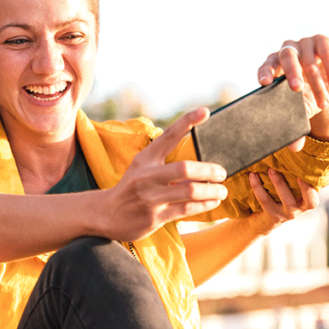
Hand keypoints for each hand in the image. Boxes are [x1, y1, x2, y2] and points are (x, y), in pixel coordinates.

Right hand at [100, 108, 228, 240]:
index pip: (168, 136)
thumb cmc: (132, 187)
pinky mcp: (155, 217)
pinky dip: (205, 205)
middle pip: (185, 168)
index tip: (205, 111)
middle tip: (222, 173)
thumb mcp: (143, 167)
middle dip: (209, 171)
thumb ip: (165, 158)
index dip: (187, 122)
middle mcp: (147, 176)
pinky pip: (187, 209)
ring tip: (222, 190)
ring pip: (189, 191)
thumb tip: (196, 150)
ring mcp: (150, 198)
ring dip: (211, 191)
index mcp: (145, 159)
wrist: (106, 214)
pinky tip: (213, 201)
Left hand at [246, 169, 318, 235]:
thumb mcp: (292, 187)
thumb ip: (303, 174)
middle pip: (309, 200)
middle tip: (294, 168)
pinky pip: (266, 201)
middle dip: (305, 186)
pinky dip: (258, 187)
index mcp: (307, 199)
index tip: (308, 174)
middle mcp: (300, 208)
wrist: (261, 218)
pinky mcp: (274, 216)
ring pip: (286, 200)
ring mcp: (288, 214)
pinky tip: (253, 176)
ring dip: (278, 182)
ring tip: (270, 169)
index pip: (318, 195)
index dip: (315, 187)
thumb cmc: (280, 196)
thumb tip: (320, 160)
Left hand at [256, 35, 328, 144]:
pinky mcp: (322, 41)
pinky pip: (326, 51)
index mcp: (274, 66)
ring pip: (308, 60)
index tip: (264, 83)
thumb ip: (296, 125)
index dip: (264, 73)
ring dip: (317, 81)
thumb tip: (294, 147)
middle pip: (285, 56)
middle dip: (291, 72)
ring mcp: (304, 44)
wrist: (328, 83)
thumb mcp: (303, 109)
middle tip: (296, 89)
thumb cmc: (308, 96)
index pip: (265, 66)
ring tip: (323, 101)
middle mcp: (287, 51)